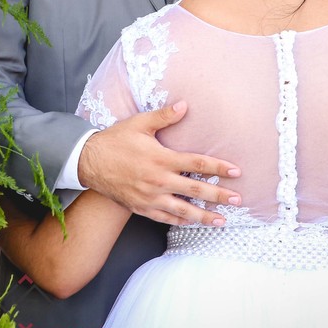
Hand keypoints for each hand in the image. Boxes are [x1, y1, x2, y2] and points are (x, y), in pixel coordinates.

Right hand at [77, 101, 241, 225]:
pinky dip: (182, 221)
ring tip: (223, 220)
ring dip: (205, 216)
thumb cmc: (115, 140)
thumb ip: (164, 116)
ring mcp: (150, 197)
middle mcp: (158, 181)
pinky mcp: (141, 208)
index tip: (236, 171)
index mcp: (161, 158)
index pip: (197, 163)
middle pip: (196, 190)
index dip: (218, 167)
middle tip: (239, 200)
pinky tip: (193, 223)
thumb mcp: (139, 123)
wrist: (89, 162)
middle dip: (220, 195)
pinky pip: (166, 218)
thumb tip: (185, 105)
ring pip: (184, 210)